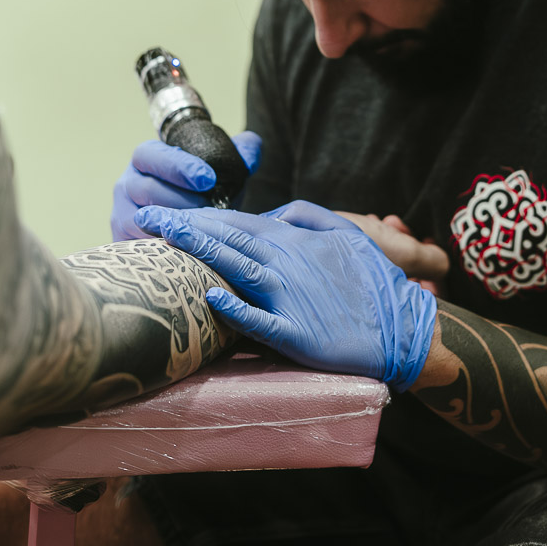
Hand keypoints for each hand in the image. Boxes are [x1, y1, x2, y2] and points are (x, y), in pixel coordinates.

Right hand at [111, 133, 260, 240]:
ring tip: (205, 229)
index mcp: (146, 158)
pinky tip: (191, 250)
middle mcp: (127, 184)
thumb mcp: (221, 171)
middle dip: (183, 200)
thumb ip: (239, 153)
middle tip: (212, 209)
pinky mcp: (122, 241)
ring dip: (175, 225)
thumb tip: (252, 145)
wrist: (187, 223)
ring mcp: (121, 214)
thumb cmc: (203, 191)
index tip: (208, 178)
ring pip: (142, 220)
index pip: (152, 155)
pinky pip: (139, 246)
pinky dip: (165, 248)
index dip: (179, 166)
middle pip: (147, 190)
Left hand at [135, 200, 436, 391]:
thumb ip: (307, 215)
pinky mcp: (297, 335)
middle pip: (227, 239)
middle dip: (183, 227)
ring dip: (199, 253)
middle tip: (143, 217)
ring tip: (163, 241)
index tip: (160, 210)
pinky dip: (236, 309)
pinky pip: (261, 321)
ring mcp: (291, 298)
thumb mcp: (347, 232)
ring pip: (237, 269)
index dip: (196, 216)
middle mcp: (287, 263)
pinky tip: (211, 297)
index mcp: (295, 240)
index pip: (236, 222)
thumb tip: (269, 212)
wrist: (404, 329)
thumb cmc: (373, 281)